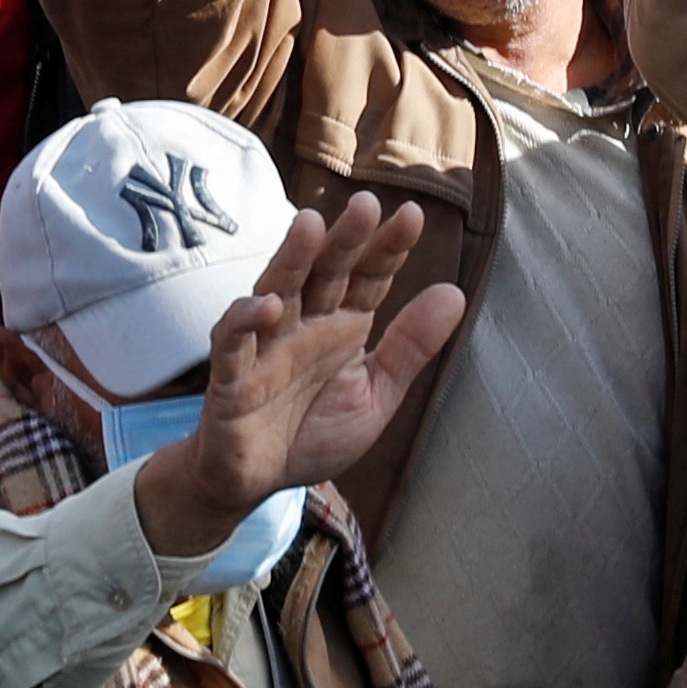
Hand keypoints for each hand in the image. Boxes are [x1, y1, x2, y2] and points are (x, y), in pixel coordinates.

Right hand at [94, 198, 464, 552]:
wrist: (256, 483)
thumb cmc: (311, 434)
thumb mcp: (375, 396)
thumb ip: (409, 348)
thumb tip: (455, 293)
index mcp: (342, 327)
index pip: (368, 278)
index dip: (388, 248)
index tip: (411, 216)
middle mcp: (304, 325)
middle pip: (325, 272)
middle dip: (344, 239)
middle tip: (366, 204)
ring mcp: (266, 346)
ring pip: (277, 289)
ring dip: (293, 258)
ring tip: (311, 225)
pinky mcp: (231, 377)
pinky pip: (234, 342)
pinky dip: (245, 321)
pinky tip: (267, 305)